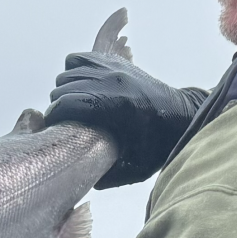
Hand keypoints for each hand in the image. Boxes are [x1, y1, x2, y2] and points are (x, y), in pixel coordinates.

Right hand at [44, 26, 207, 190]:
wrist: (182, 115)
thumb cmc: (160, 144)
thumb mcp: (137, 168)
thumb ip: (109, 176)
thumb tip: (83, 178)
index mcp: (115, 106)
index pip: (66, 103)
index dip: (54, 117)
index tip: (55, 128)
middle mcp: (112, 81)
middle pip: (64, 87)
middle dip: (58, 105)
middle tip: (66, 120)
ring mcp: (114, 67)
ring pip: (68, 71)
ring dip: (65, 88)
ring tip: (73, 104)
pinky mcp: (116, 61)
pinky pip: (80, 59)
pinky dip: (74, 70)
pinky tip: (80, 86)